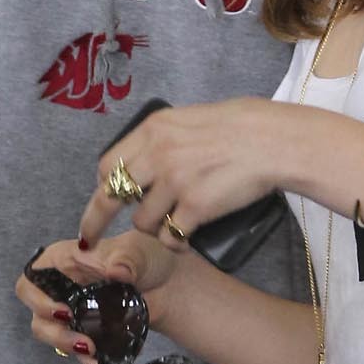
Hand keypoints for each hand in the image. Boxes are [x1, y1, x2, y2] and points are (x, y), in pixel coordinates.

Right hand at [16, 236, 181, 363]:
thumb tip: (115, 271)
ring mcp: (73, 311)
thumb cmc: (147, 257)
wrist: (170, 285)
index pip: (31, 279)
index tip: (64, 312)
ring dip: (67, 347)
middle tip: (82, 341)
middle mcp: (62, 287)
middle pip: (37, 313)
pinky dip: (86, 360)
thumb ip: (127, 258)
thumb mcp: (139, 250)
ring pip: (52, 334)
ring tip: (92, 353)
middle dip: (54, 332)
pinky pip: (77, 349)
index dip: (38, 299)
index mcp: (63, 261)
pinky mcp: (87, 331)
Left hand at [78, 100, 282, 252]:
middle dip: (97, 221)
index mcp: (154, 129)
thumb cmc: (241, 129)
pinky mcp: (195, 207)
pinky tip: (185, 239)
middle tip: (89, 238)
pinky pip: (170, 237)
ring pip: (142, 221)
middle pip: (111, 196)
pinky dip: (176, 243)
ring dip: (154, 229)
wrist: (273, 142)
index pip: (109, 163)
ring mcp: (175, 182)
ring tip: (172, 225)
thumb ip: (163, 138)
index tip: (103, 199)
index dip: (104, 186)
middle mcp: (157, 155)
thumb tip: (146, 159)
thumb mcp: (190, 120)